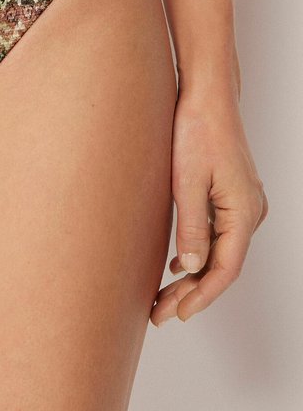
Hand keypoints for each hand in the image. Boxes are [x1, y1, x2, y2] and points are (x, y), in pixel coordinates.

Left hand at [151, 83, 268, 326]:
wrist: (207, 96)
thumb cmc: (197, 130)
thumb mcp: (187, 181)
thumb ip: (191, 226)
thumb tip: (191, 267)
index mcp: (243, 211)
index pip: (225, 268)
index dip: (201, 295)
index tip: (177, 314)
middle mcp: (250, 211)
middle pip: (222, 264)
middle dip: (192, 293)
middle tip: (159, 313)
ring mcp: (243, 203)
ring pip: (220, 251)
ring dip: (194, 275)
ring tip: (163, 296)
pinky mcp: (231, 195)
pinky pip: (219, 235)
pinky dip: (199, 253)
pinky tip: (178, 265)